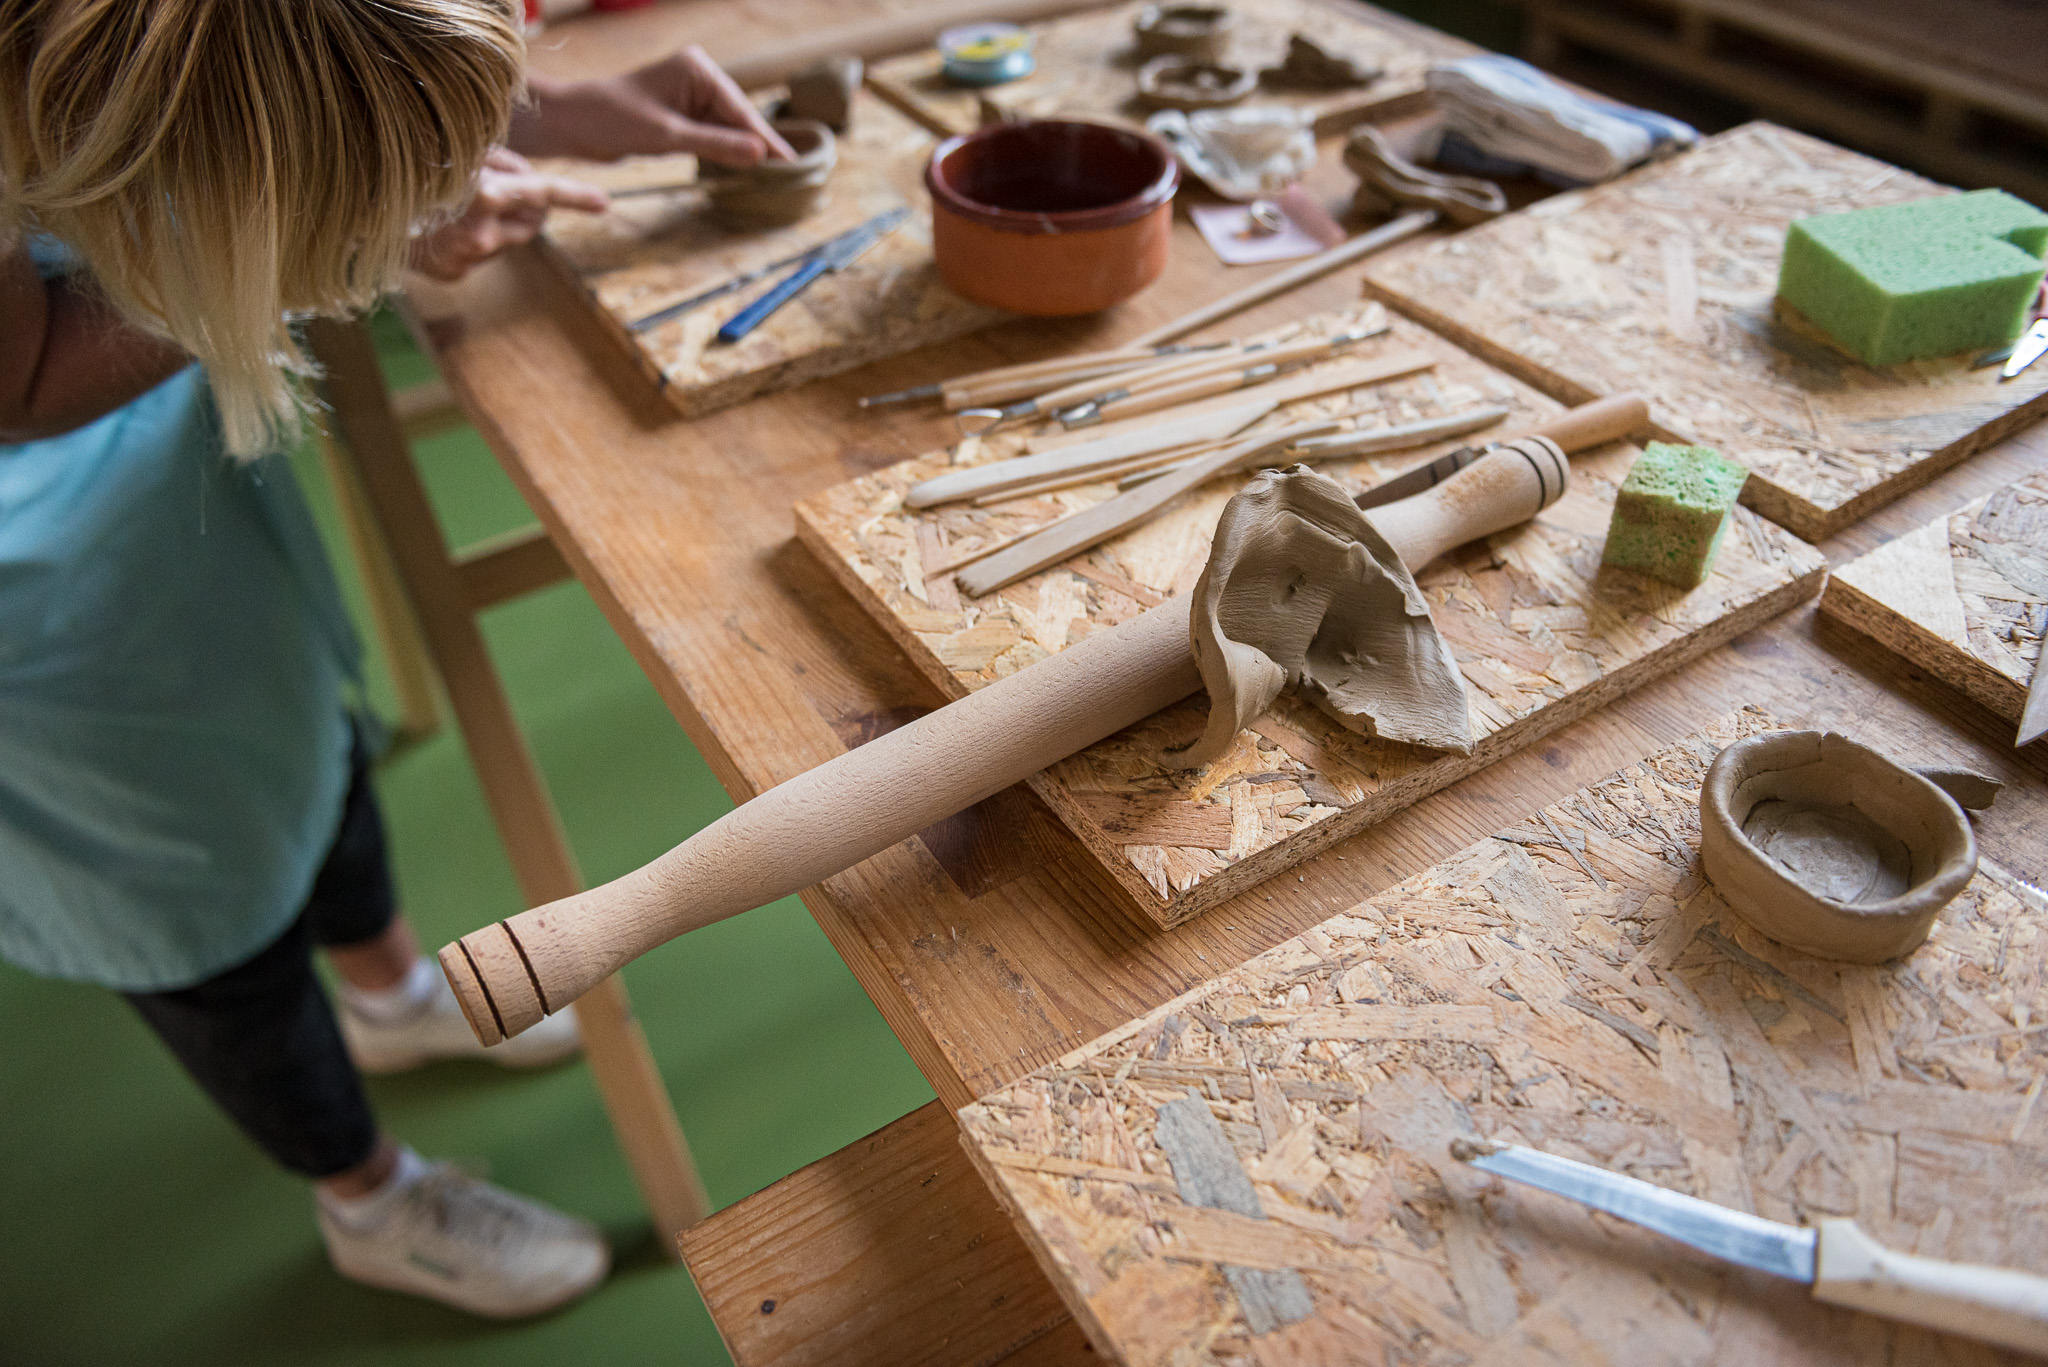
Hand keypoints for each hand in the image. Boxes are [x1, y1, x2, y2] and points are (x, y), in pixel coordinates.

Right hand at [408, 148, 607, 282]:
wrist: (360, 211)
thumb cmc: (406, 170)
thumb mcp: (454, 151)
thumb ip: (499, 162)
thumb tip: (526, 180)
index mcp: (485, 197)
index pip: (542, 192)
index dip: (575, 196)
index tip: (604, 202)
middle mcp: (482, 234)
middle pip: (532, 222)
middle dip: (528, 207)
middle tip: (499, 187)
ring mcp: (468, 258)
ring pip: (505, 239)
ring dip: (496, 222)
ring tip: (458, 205)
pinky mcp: (454, 274)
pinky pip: (478, 254)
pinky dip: (469, 239)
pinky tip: (440, 226)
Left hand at [513, 45, 797, 167]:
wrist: (573, 123)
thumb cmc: (611, 119)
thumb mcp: (667, 136)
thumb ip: (716, 144)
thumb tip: (760, 154)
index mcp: (698, 70)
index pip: (740, 111)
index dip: (766, 141)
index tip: (792, 164)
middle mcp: (697, 77)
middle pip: (738, 119)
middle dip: (759, 146)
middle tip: (790, 175)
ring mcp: (689, 95)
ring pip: (727, 129)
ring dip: (743, 152)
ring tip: (774, 177)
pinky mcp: (680, 113)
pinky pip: (711, 135)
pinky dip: (724, 152)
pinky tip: (743, 169)